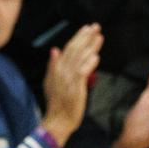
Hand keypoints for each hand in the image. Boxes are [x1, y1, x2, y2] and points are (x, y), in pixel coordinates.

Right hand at [41, 22, 102, 143]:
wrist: (57, 121)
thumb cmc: (57, 104)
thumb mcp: (50, 82)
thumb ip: (52, 65)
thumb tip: (54, 49)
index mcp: (57, 69)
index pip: (68, 48)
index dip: (78, 37)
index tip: (86, 28)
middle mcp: (61, 71)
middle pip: (74, 50)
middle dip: (85, 37)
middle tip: (95, 26)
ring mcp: (68, 79)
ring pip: (79, 58)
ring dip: (90, 46)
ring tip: (98, 36)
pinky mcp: (75, 88)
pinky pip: (82, 72)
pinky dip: (88, 64)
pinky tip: (96, 56)